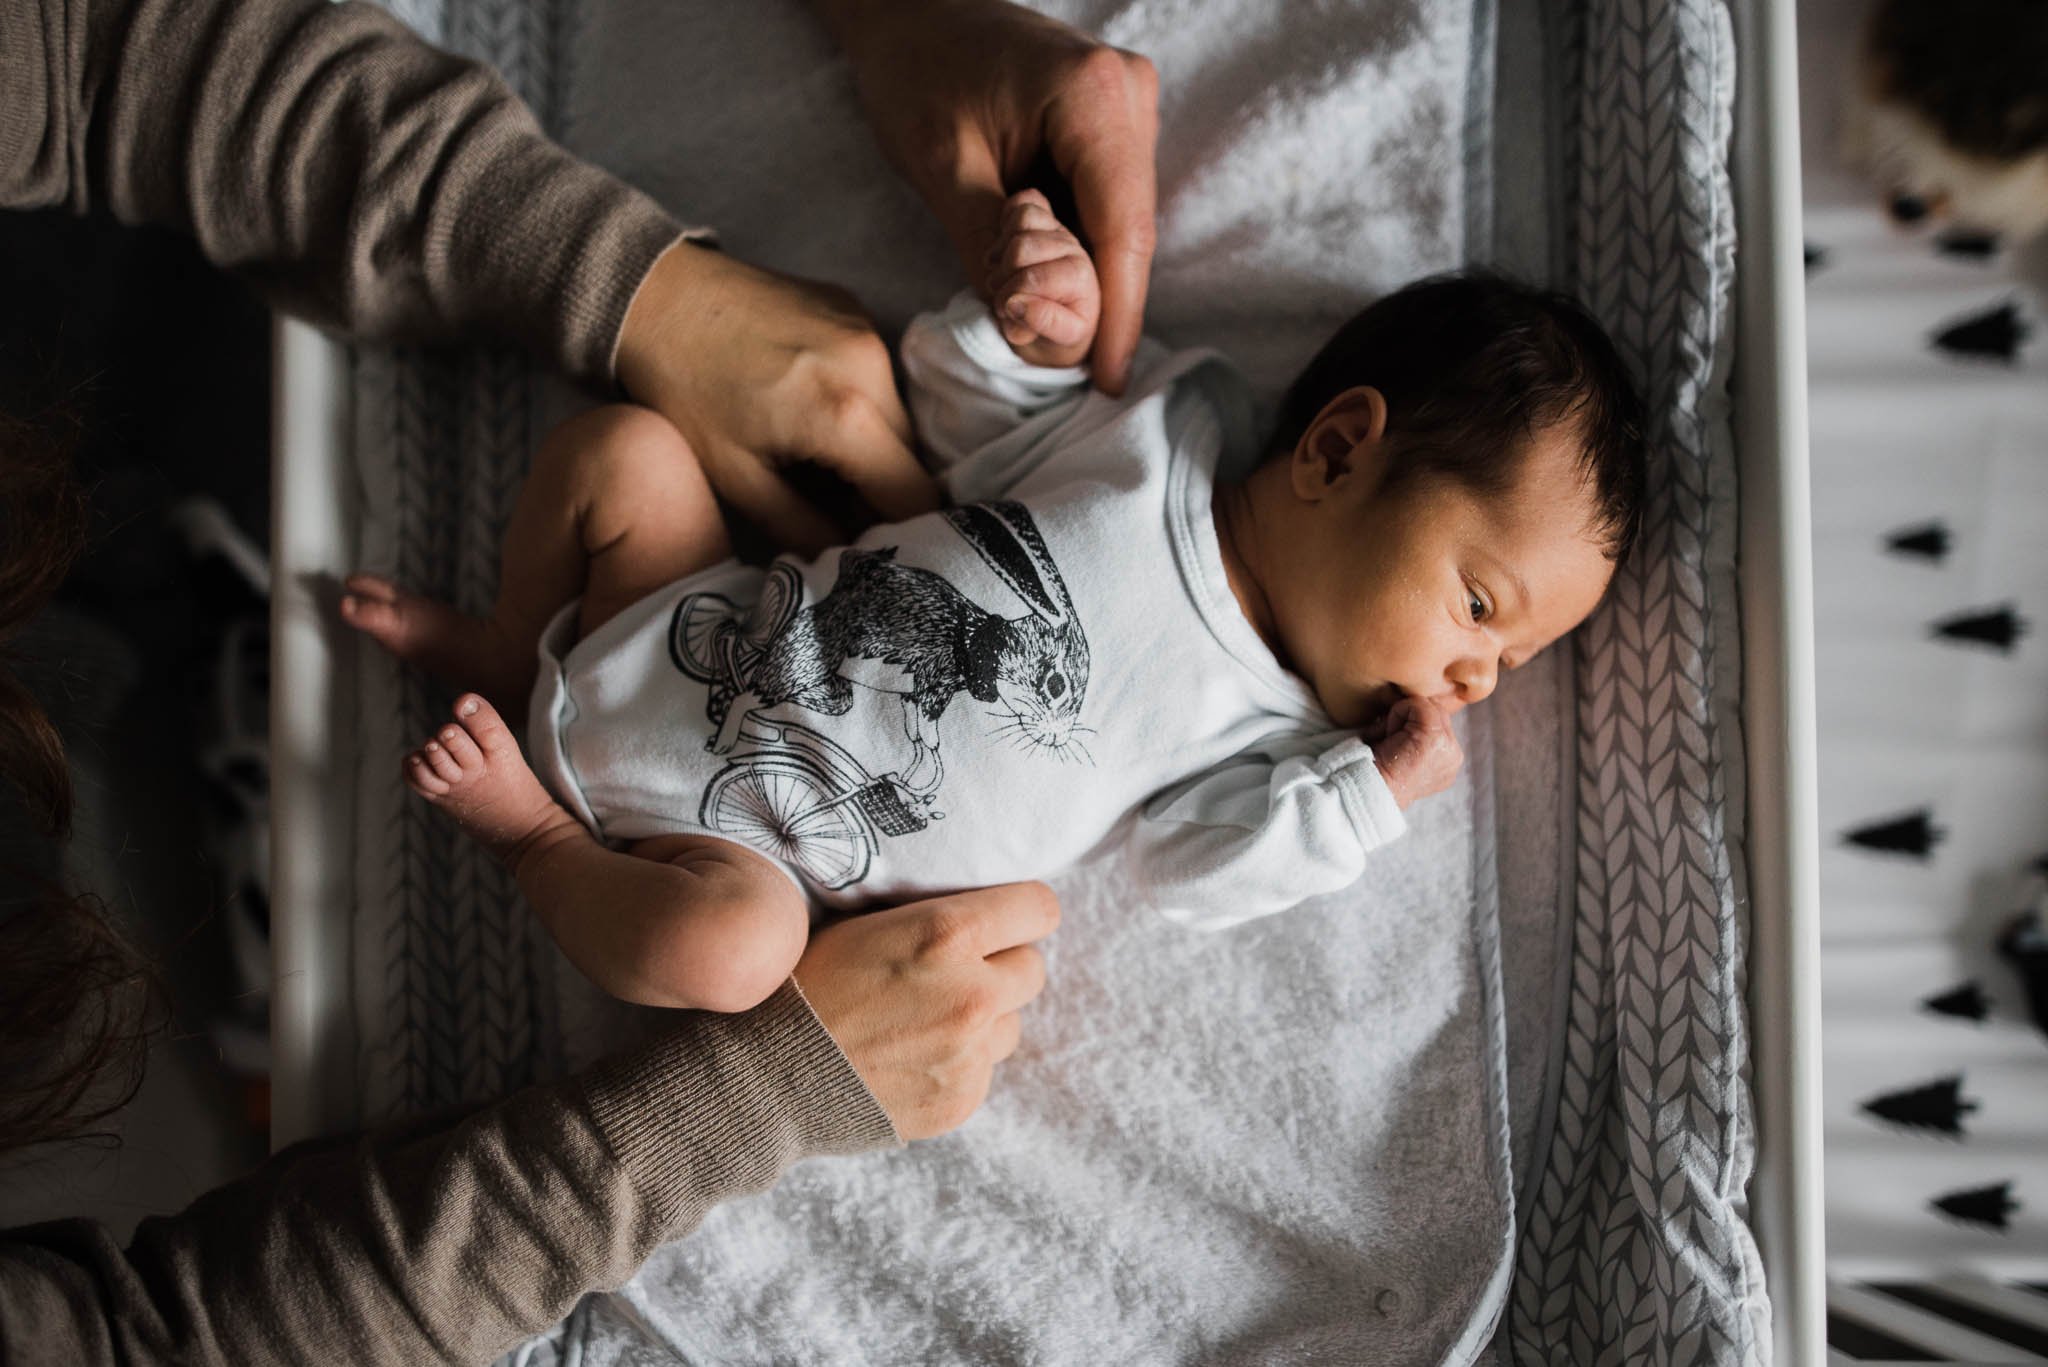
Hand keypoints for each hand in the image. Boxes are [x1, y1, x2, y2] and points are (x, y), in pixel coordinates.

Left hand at [616, 242, 940, 554]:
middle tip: (835, 505)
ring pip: (899, 417)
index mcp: (846, 414)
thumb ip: (803, 529)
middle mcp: (873, 365)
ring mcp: (868, 329)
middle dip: (883, 489)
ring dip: (872, 447)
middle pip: (913, 455)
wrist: (657, 294)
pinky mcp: (857, 309)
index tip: (869, 542)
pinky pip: (880, 377)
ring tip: (815, 456)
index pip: (915, 494)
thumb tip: (847, 559)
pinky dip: (860, 405)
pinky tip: (810, 408)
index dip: (900, 529)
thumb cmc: (685, 392)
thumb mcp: (737, 479)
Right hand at [793, 881, 1059, 1139]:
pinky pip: (983, 1070)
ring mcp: (970, 1055)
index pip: (1039, 908)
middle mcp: (971, 994)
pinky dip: (957, 1062)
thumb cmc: (801, 984)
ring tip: (920, 1018)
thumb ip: (932, 914)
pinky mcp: (960, 1100)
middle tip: (952, 971)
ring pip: (1009, 1023)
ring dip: (981, 1018)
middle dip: (999, 966)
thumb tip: (979, 906)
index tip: (1001, 919)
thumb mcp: (862, 921)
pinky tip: (907, 1057)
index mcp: (947, 934)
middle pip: (1032, 968)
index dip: (1019, 912)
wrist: (762, 1075)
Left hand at [818, 0, 1157, 393]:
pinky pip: (1108, 204)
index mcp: (1093, 96)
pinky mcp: (1115, 122)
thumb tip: (1027, 326)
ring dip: (1086, 277)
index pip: (1121, 229)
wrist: (912, 12)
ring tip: (1033, 315)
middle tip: (1054, 361)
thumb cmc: (916, 73)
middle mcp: (1129, 94)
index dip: (1117, 314)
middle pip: (1129, 230)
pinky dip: (1079, 247)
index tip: (1107, 381)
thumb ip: (989, 247)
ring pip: (1122, 223)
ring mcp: (1129, 104)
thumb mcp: (940, 165)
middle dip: (1096, 301)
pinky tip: (1042, 276)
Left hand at [1367, 696, 1463, 808]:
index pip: (1438, 721)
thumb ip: (1414, 735)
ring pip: (1427, 706)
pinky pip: (1417, 704)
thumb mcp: (1402, 754)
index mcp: (1448, 762)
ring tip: (1389, 741)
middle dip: (1409, 718)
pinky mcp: (1435, 737)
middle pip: (1436, 710)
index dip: (1411, 723)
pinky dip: (1396, 714)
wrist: (1367, 792)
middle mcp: (1453, 756)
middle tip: (1388, 741)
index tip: (1391, 744)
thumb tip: (1407, 709)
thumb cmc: (1375, 773)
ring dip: (1401, 717)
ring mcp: (1448, 746)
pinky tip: (1387, 737)